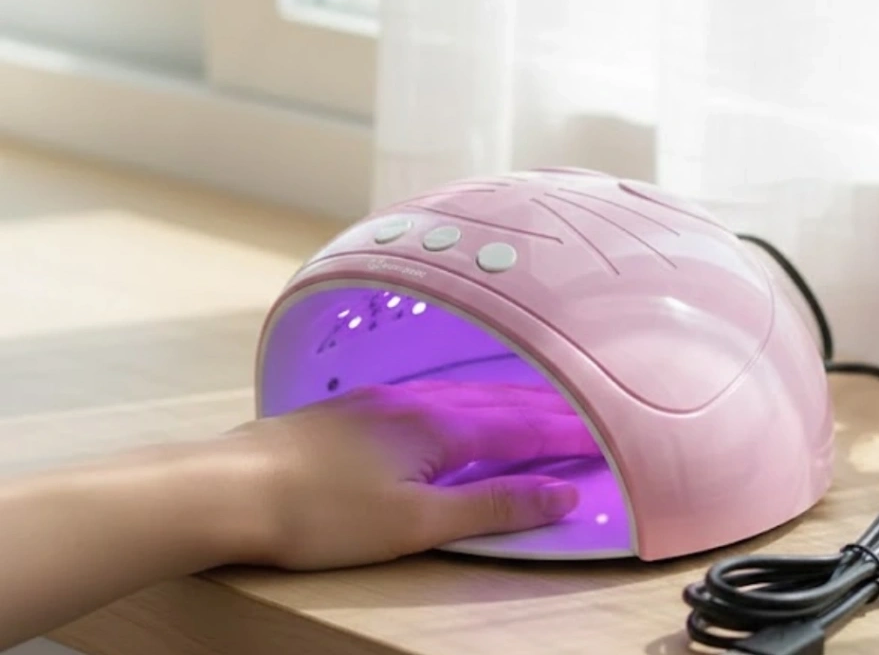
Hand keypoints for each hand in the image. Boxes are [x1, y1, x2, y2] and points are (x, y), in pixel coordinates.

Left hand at [230, 381, 599, 569]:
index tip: (603, 433)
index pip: (520, 427)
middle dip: (544, 409)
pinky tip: (454, 408)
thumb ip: (490, 507)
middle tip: (585, 414)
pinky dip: (465, 402)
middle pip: (496, 402)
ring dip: (506, 402)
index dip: (565, 433)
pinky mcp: (355, 409)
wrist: (236, 488)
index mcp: (439, 427)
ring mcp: (383, 401)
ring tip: (534, 405)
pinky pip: (431, 396)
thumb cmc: (323, 514)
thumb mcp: (416, 523)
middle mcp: (417, 402)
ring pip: (462, 395)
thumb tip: (559, 495)